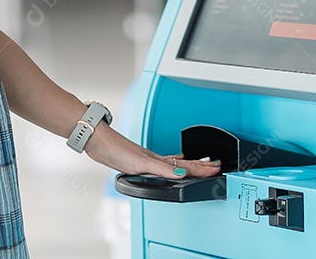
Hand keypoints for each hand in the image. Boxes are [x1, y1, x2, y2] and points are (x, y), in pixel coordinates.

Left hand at [84, 125, 221, 179]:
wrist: (99, 142)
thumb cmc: (116, 150)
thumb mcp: (141, 164)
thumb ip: (162, 169)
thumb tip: (181, 174)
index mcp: (158, 160)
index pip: (186, 165)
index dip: (202, 168)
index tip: (217, 168)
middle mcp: (156, 158)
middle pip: (184, 162)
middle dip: (201, 164)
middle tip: (217, 165)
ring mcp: (148, 159)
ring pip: (175, 162)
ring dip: (189, 163)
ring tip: (200, 163)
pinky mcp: (139, 161)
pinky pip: (162, 163)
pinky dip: (170, 163)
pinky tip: (169, 164)